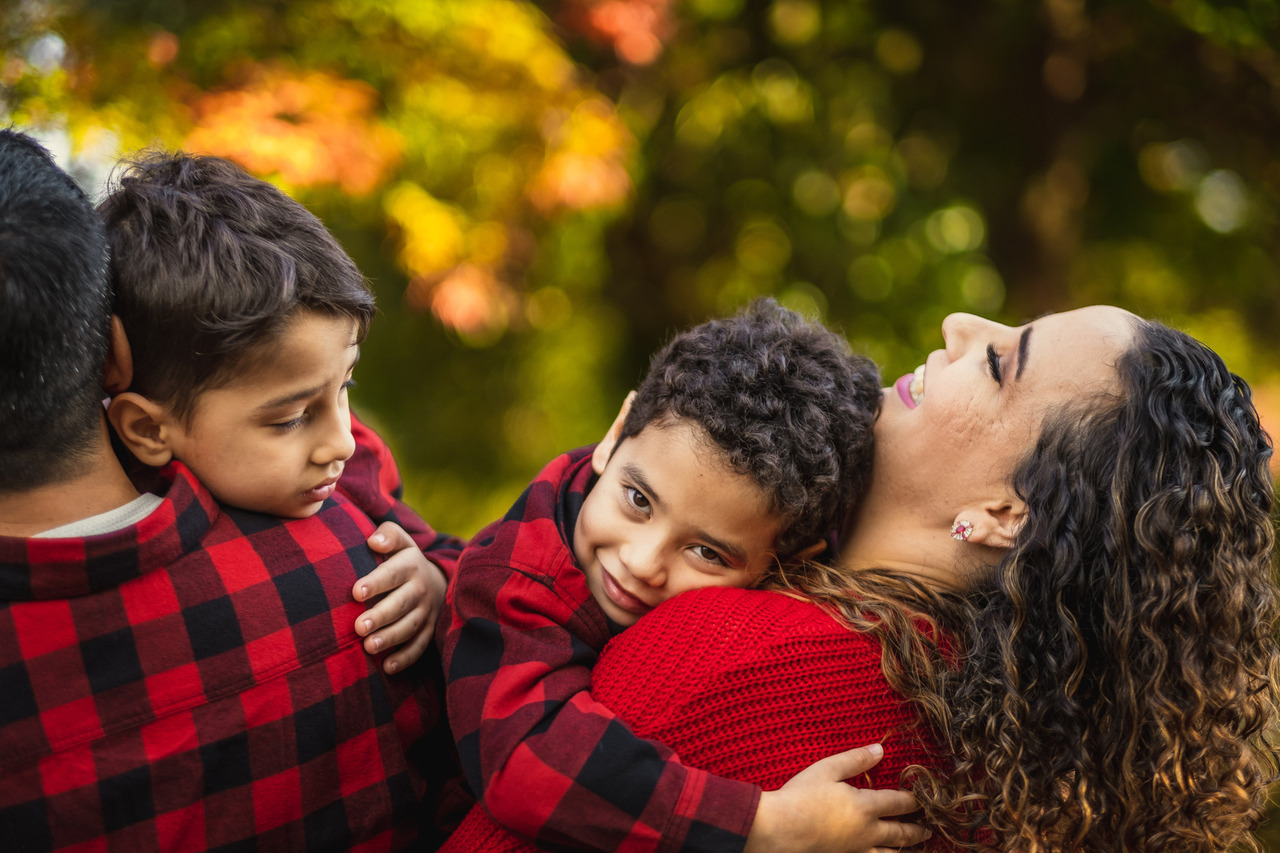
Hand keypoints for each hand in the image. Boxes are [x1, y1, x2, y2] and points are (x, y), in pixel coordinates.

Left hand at [352, 521, 447, 673]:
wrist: (437, 580)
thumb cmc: (404, 560)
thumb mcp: (401, 542)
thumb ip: (388, 535)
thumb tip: (373, 541)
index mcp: (411, 565)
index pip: (394, 573)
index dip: (377, 582)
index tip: (356, 592)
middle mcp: (421, 588)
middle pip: (402, 603)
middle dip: (381, 616)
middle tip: (359, 627)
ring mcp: (427, 611)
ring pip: (410, 626)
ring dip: (391, 638)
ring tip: (369, 647)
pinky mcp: (430, 629)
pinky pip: (421, 645)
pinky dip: (406, 658)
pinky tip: (388, 667)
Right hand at [745, 744, 930, 852]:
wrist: (781, 829)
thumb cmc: (802, 796)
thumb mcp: (828, 769)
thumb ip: (856, 759)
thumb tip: (880, 749)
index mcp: (865, 806)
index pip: (898, 802)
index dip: (913, 799)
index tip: (923, 798)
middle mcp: (867, 831)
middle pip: (900, 833)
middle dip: (916, 830)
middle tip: (928, 829)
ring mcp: (856, 849)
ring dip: (904, 848)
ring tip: (912, 847)